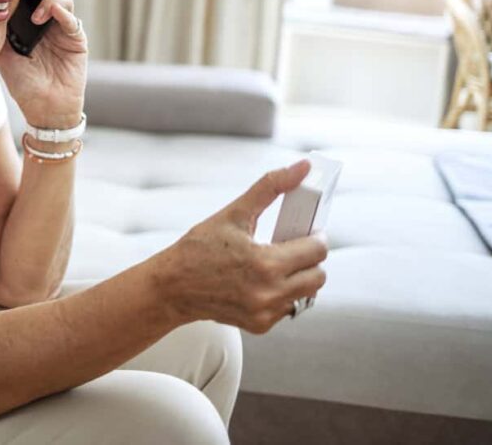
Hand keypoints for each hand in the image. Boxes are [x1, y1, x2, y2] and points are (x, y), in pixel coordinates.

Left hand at [0, 0, 87, 128]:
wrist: (44, 109)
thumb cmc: (22, 83)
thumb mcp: (1, 55)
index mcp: (25, 19)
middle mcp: (44, 18)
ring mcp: (62, 27)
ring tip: (37, 13)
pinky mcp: (76, 38)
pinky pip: (73, 20)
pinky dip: (64, 13)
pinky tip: (54, 15)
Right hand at [151, 160, 328, 333]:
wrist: (172, 287)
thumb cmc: (198, 249)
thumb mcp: (234, 213)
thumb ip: (270, 187)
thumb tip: (301, 167)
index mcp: (266, 263)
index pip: (318, 250)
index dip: (315, 236)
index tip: (306, 231)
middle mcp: (269, 292)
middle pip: (318, 275)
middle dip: (310, 258)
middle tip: (292, 247)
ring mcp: (265, 312)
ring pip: (307, 294)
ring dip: (299, 277)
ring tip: (276, 264)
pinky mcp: (260, 325)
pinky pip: (288, 308)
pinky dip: (282, 294)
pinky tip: (262, 281)